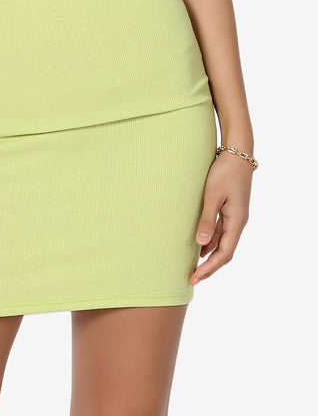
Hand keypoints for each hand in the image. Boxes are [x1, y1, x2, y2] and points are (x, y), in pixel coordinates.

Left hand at [190, 146, 253, 285]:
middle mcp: (238, 222)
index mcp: (236, 221)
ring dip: (209, 254)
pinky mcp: (230, 209)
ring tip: (193, 265)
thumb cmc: (224, 171)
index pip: (224, 253)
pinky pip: (221, 231)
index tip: (195, 277)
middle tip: (192, 277)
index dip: (210, 268)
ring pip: (222, 242)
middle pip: (225, 252)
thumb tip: (201, 244)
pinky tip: (199, 244)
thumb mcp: (212, 195)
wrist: (237, 153)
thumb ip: (207, 219)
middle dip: (209, 266)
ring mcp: (234, 216)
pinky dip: (210, 240)